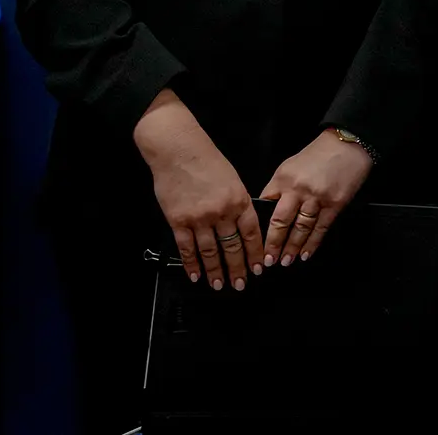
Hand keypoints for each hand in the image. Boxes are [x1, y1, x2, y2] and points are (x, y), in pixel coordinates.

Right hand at [134, 89, 261, 290]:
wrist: (179, 150)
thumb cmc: (208, 162)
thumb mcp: (234, 181)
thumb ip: (238, 204)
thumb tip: (242, 226)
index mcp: (239, 201)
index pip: (252, 234)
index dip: (256, 254)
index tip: (259, 268)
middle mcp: (222, 212)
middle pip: (233, 247)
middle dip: (238, 268)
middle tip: (241, 284)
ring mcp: (199, 218)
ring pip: (210, 251)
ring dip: (216, 271)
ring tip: (219, 285)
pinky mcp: (178, 220)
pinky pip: (187, 247)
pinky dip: (192, 264)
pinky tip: (195, 275)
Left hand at [259, 130, 373, 266]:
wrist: (348, 144)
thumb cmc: (319, 154)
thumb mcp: (290, 166)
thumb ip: (279, 187)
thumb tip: (269, 210)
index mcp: (283, 179)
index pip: (265, 207)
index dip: (258, 226)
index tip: (252, 242)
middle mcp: (298, 190)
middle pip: (280, 222)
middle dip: (272, 245)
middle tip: (267, 261)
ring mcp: (317, 198)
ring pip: (300, 229)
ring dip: (292, 248)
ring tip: (286, 261)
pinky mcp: (335, 203)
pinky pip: (321, 228)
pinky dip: (313, 243)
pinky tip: (306, 253)